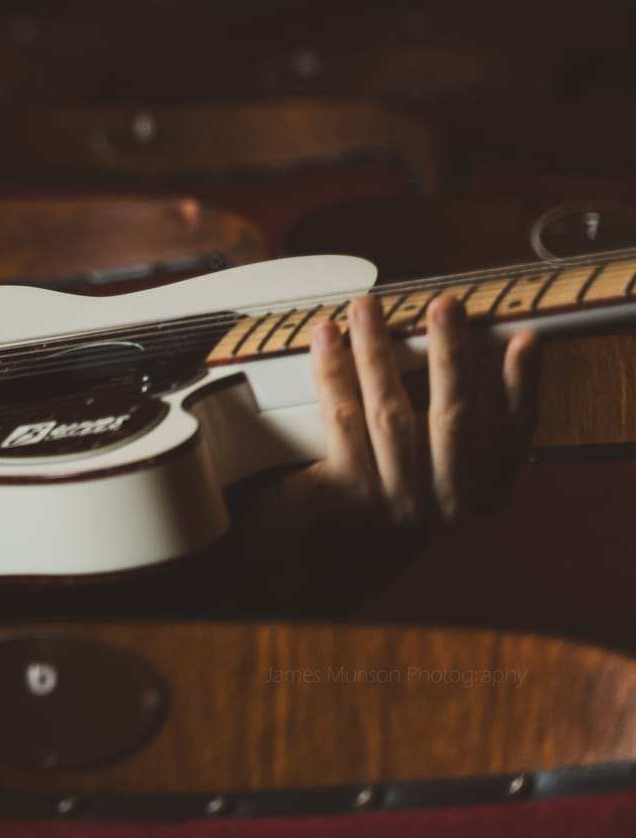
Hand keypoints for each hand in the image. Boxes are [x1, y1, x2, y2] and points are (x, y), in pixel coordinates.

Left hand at [275, 292, 540, 531]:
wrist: (339, 547)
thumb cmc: (402, 482)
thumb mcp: (452, 459)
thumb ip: (481, 411)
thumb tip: (509, 344)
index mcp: (484, 488)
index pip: (514, 431)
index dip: (522, 385)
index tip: (524, 340)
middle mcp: (447, 500)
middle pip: (454, 419)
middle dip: (450, 357)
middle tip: (444, 305)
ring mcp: (397, 500)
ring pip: (391, 414)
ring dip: (379, 352)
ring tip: (369, 307)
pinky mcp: (348, 494)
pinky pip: (342, 421)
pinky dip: (334, 374)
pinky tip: (327, 339)